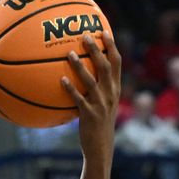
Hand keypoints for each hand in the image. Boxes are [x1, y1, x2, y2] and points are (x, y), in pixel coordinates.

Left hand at [62, 32, 120, 165]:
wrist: (100, 147)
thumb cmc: (98, 124)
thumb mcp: (103, 104)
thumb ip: (97, 88)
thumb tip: (82, 72)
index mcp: (115, 89)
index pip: (117, 63)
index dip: (111, 46)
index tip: (104, 31)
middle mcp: (110, 94)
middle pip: (105, 67)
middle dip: (96, 50)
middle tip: (85, 35)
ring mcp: (101, 104)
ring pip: (91, 81)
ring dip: (80, 66)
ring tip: (69, 53)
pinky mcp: (89, 115)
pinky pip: (79, 99)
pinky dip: (71, 89)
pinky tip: (61, 80)